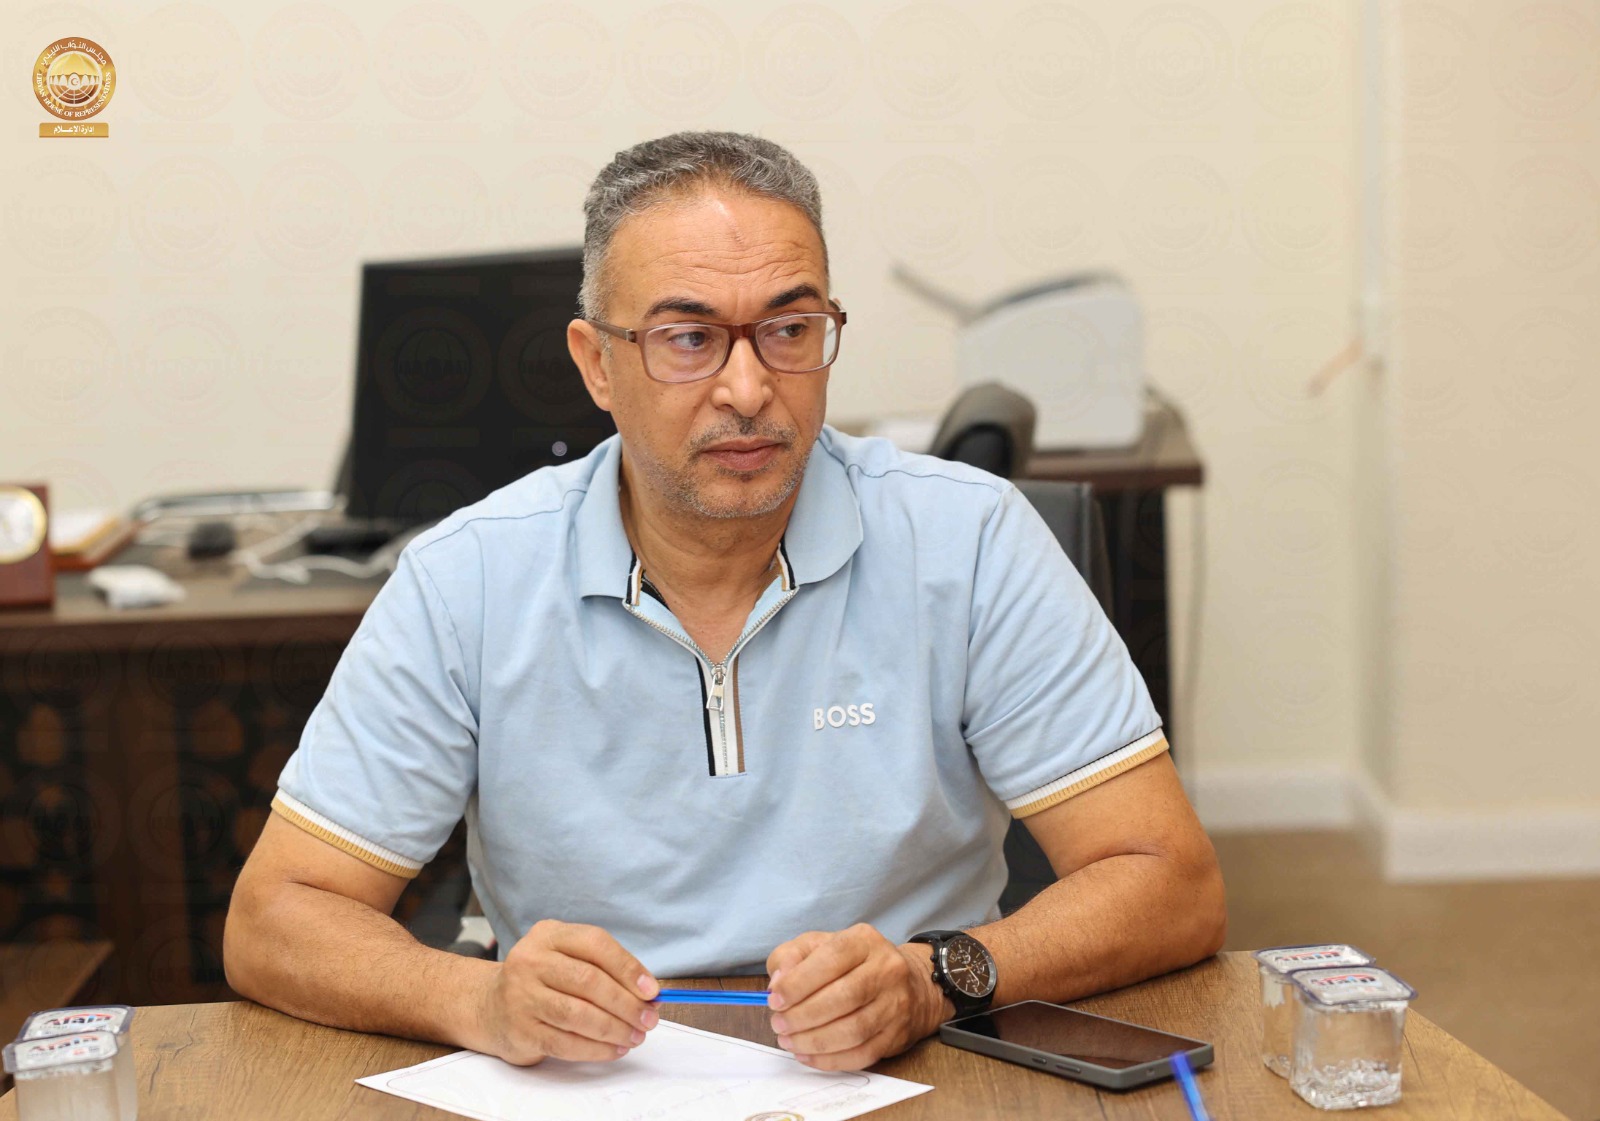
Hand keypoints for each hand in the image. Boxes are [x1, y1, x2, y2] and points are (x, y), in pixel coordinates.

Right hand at [472, 919, 660, 1065]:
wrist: (488, 1006)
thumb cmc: (542, 980)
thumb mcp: (566, 957)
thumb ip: (604, 968)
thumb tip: (649, 992)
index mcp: (548, 935)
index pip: (595, 944)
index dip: (628, 967)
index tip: (652, 990)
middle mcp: (530, 960)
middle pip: (588, 981)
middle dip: (626, 1004)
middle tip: (648, 1019)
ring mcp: (520, 996)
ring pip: (578, 1015)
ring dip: (614, 1029)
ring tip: (635, 1037)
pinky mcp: (519, 1030)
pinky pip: (565, 1043)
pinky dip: (596, 1050)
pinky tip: (614, 1050)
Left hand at [765, 924, 952, 1070]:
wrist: (908, 985)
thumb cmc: (853, 964)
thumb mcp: (819, 946)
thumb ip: (791, 957)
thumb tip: (777, 983)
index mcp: (864, 941)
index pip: (831, 959)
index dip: (799, 982)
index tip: (775, 1000)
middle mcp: (887, 969)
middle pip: (843, 997)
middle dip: (803, 1016)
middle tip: (778, 1024)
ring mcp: (896, 1003)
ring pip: (853, 1030)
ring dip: (814, 1041)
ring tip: (789, 1041)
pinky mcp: (898, 1034)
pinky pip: (862, 1054)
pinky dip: (830, 1059)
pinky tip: (808, 1054)